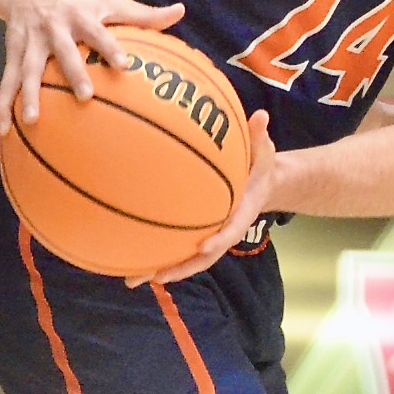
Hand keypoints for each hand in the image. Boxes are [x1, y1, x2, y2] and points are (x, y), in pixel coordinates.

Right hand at [0, 0, 184, 133]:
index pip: (98, 32)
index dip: (110, 46)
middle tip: (86, 97)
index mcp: (80, 16)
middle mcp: (54, 29)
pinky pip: (7, 82)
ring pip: (28, 70)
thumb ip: (144, 14)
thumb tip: (181, 11)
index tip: (125, 64)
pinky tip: (3, 130)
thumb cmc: (79, 1)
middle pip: (63, 52)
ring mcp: (30, 43)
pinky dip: (3, 105)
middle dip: (73, 73)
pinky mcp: (13, 55)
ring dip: (28, 95)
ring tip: (32, 120)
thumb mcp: (109, 1)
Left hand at [133, 110, 275, 285]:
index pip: (231, 231)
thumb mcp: (264, 150)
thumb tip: (261, 115)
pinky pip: (177, 246)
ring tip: (132, 278)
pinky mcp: (197, 232)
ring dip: (161, 270)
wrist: (261, 184)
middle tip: (155, 277)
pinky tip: (129, 258)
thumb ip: (259, 136)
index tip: (203, 247)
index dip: (218, 241)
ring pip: (186, 259)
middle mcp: (224, 230)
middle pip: (203, 257)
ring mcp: (210, 235)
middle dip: (179, 269)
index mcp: (242, 214)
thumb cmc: (259, 166)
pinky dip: (157, 255)